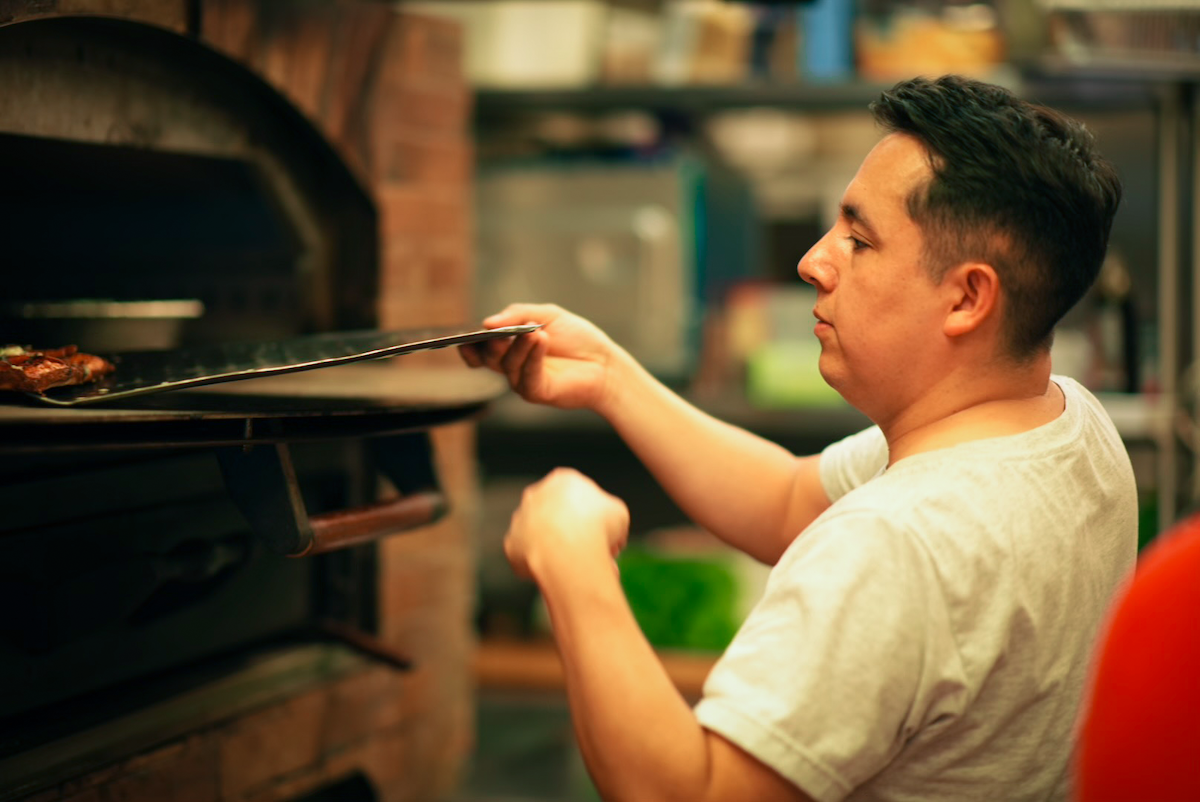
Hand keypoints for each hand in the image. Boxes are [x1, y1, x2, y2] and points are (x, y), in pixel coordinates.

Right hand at [459, 304, 620, 411]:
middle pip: (489, 357)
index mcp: (510, 347)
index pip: (481, 349)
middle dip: (491, 343)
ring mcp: (523, 380)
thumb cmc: (577, 338)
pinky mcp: (537, 392)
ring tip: (533, 332)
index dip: (470, 345)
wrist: (604, 362)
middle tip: (497, 332)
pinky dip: (531, 357)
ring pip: (507, 364)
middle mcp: (512, 365)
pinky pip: (526, 376)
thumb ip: (517, 314)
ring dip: (518, 346)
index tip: (463, 337)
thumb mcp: (547, 315)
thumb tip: (486, 323)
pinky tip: (540, 340)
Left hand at [504, 468, 629, 579]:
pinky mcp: (511, 544)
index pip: (579, 497)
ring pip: (541, 536)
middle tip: (590, 552)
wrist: (568, 551)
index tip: (605, 535)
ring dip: (556, 549)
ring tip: (576, 567)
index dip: (595, 517)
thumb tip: (608, 532)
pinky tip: (558, 574)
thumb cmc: (597, 528)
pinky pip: (529, 556)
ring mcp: (520, 519)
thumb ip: (608, 516)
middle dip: (571, 532)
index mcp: (563, 480)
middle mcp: (536, 494)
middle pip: (557, 515)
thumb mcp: (619, 514)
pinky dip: (543, 565)